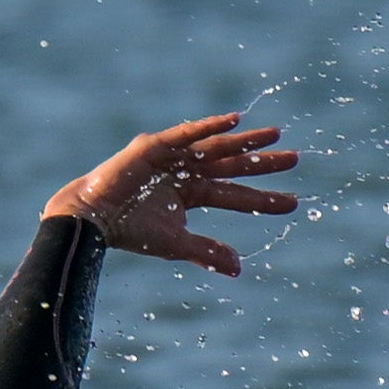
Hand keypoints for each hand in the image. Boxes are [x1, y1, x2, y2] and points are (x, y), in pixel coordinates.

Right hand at [45, 113, 300, 275]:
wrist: (92, 219)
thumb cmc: (130, 231)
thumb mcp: (176, 243)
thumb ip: (208, 251)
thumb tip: (239, 268)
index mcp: (191, 193)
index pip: (234, 193)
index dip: (263, 198)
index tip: (294, 202)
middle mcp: (186, 171)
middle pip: (232, 166)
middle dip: (262, 163)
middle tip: (296, 159)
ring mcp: (172, 156)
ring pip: (216, 147)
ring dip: (245, 141)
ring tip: (275, 137)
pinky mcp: (155, 146)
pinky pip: (188, 134)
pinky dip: (210, 126)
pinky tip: (236, 120)